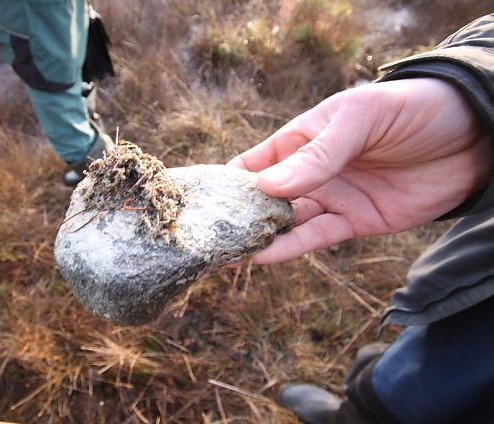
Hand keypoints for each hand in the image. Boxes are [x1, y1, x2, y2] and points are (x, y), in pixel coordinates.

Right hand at [228, 78, 491, 263]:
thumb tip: (267, 187)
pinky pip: (317, 237)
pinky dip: (291, 247)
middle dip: (238, 216)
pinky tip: (265, 255)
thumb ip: (317, 154)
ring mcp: (332, 198)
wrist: (473, 135)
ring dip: (259, 237)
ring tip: (227, 254)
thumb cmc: (410, 110)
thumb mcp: (359, 119)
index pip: (255, 162)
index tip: (200, 201)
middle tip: (207, 238)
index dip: (228, 181)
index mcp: (303, 139)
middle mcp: (311, 172)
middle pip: (265, 198)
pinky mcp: (356, 222)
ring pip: (287, 223)